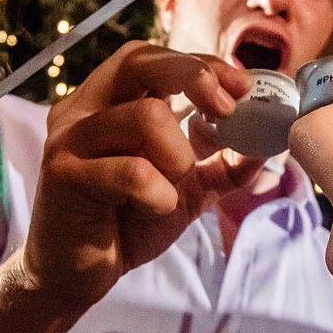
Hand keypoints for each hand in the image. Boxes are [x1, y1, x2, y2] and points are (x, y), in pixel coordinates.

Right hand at [21, 42, 261, 306]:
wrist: (74, 275)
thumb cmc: (124, 224)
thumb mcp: (186, 191)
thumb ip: (222, 167)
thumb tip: (269, 146)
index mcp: (108, 102)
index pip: (152, 57)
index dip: (200, 64)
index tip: (242, 88)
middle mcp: (83, 110)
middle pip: (139, 61)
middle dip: (194, 77)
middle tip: (226, 111)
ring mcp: (69, 140)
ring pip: (146, 117)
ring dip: (180, 157)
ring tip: (172, 188)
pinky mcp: (63, 176)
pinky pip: (134, 172)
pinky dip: (160, 194)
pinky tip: (153, 208)